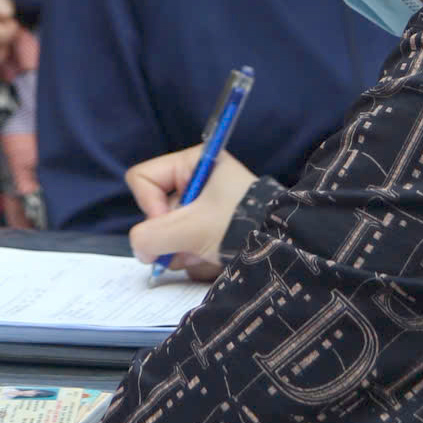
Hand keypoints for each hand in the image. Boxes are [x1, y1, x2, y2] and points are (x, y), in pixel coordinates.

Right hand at [125, 146, 256, 282]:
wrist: (283, 250)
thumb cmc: (240, 226)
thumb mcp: (192, 228)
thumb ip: (152, 236)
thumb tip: (139, 248)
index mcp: (196, 162)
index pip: (144, 178)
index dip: (149, 205)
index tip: (170, 223)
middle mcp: (200, 180)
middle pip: (157, 209)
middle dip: (170, 235)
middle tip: (187, 247)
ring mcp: (207, 206)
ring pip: (171, 231)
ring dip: (182, 250)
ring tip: (204, 256)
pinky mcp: (214, 228)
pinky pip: (187, 243)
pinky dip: (195, 256)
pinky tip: (211, 260)